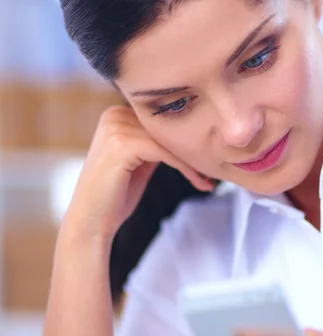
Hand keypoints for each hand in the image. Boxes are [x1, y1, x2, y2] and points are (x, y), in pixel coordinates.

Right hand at [63, 106, 213, 240]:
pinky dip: (187, 169)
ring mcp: (117, 128)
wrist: (92, 220)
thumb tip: (191, 132)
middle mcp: (114, 115)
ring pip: (170, 140)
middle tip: (216, 166)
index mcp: (117, 113)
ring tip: (209, 177)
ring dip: (194, 161)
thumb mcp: (141, 160)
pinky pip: (167, 153)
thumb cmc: (117, 193)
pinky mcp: (124, 145)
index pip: (163, 120)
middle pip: (168, 128)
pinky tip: (200, 182)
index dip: (187, 138)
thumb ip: (158, 142)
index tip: (209, 156)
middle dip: (193, 149)